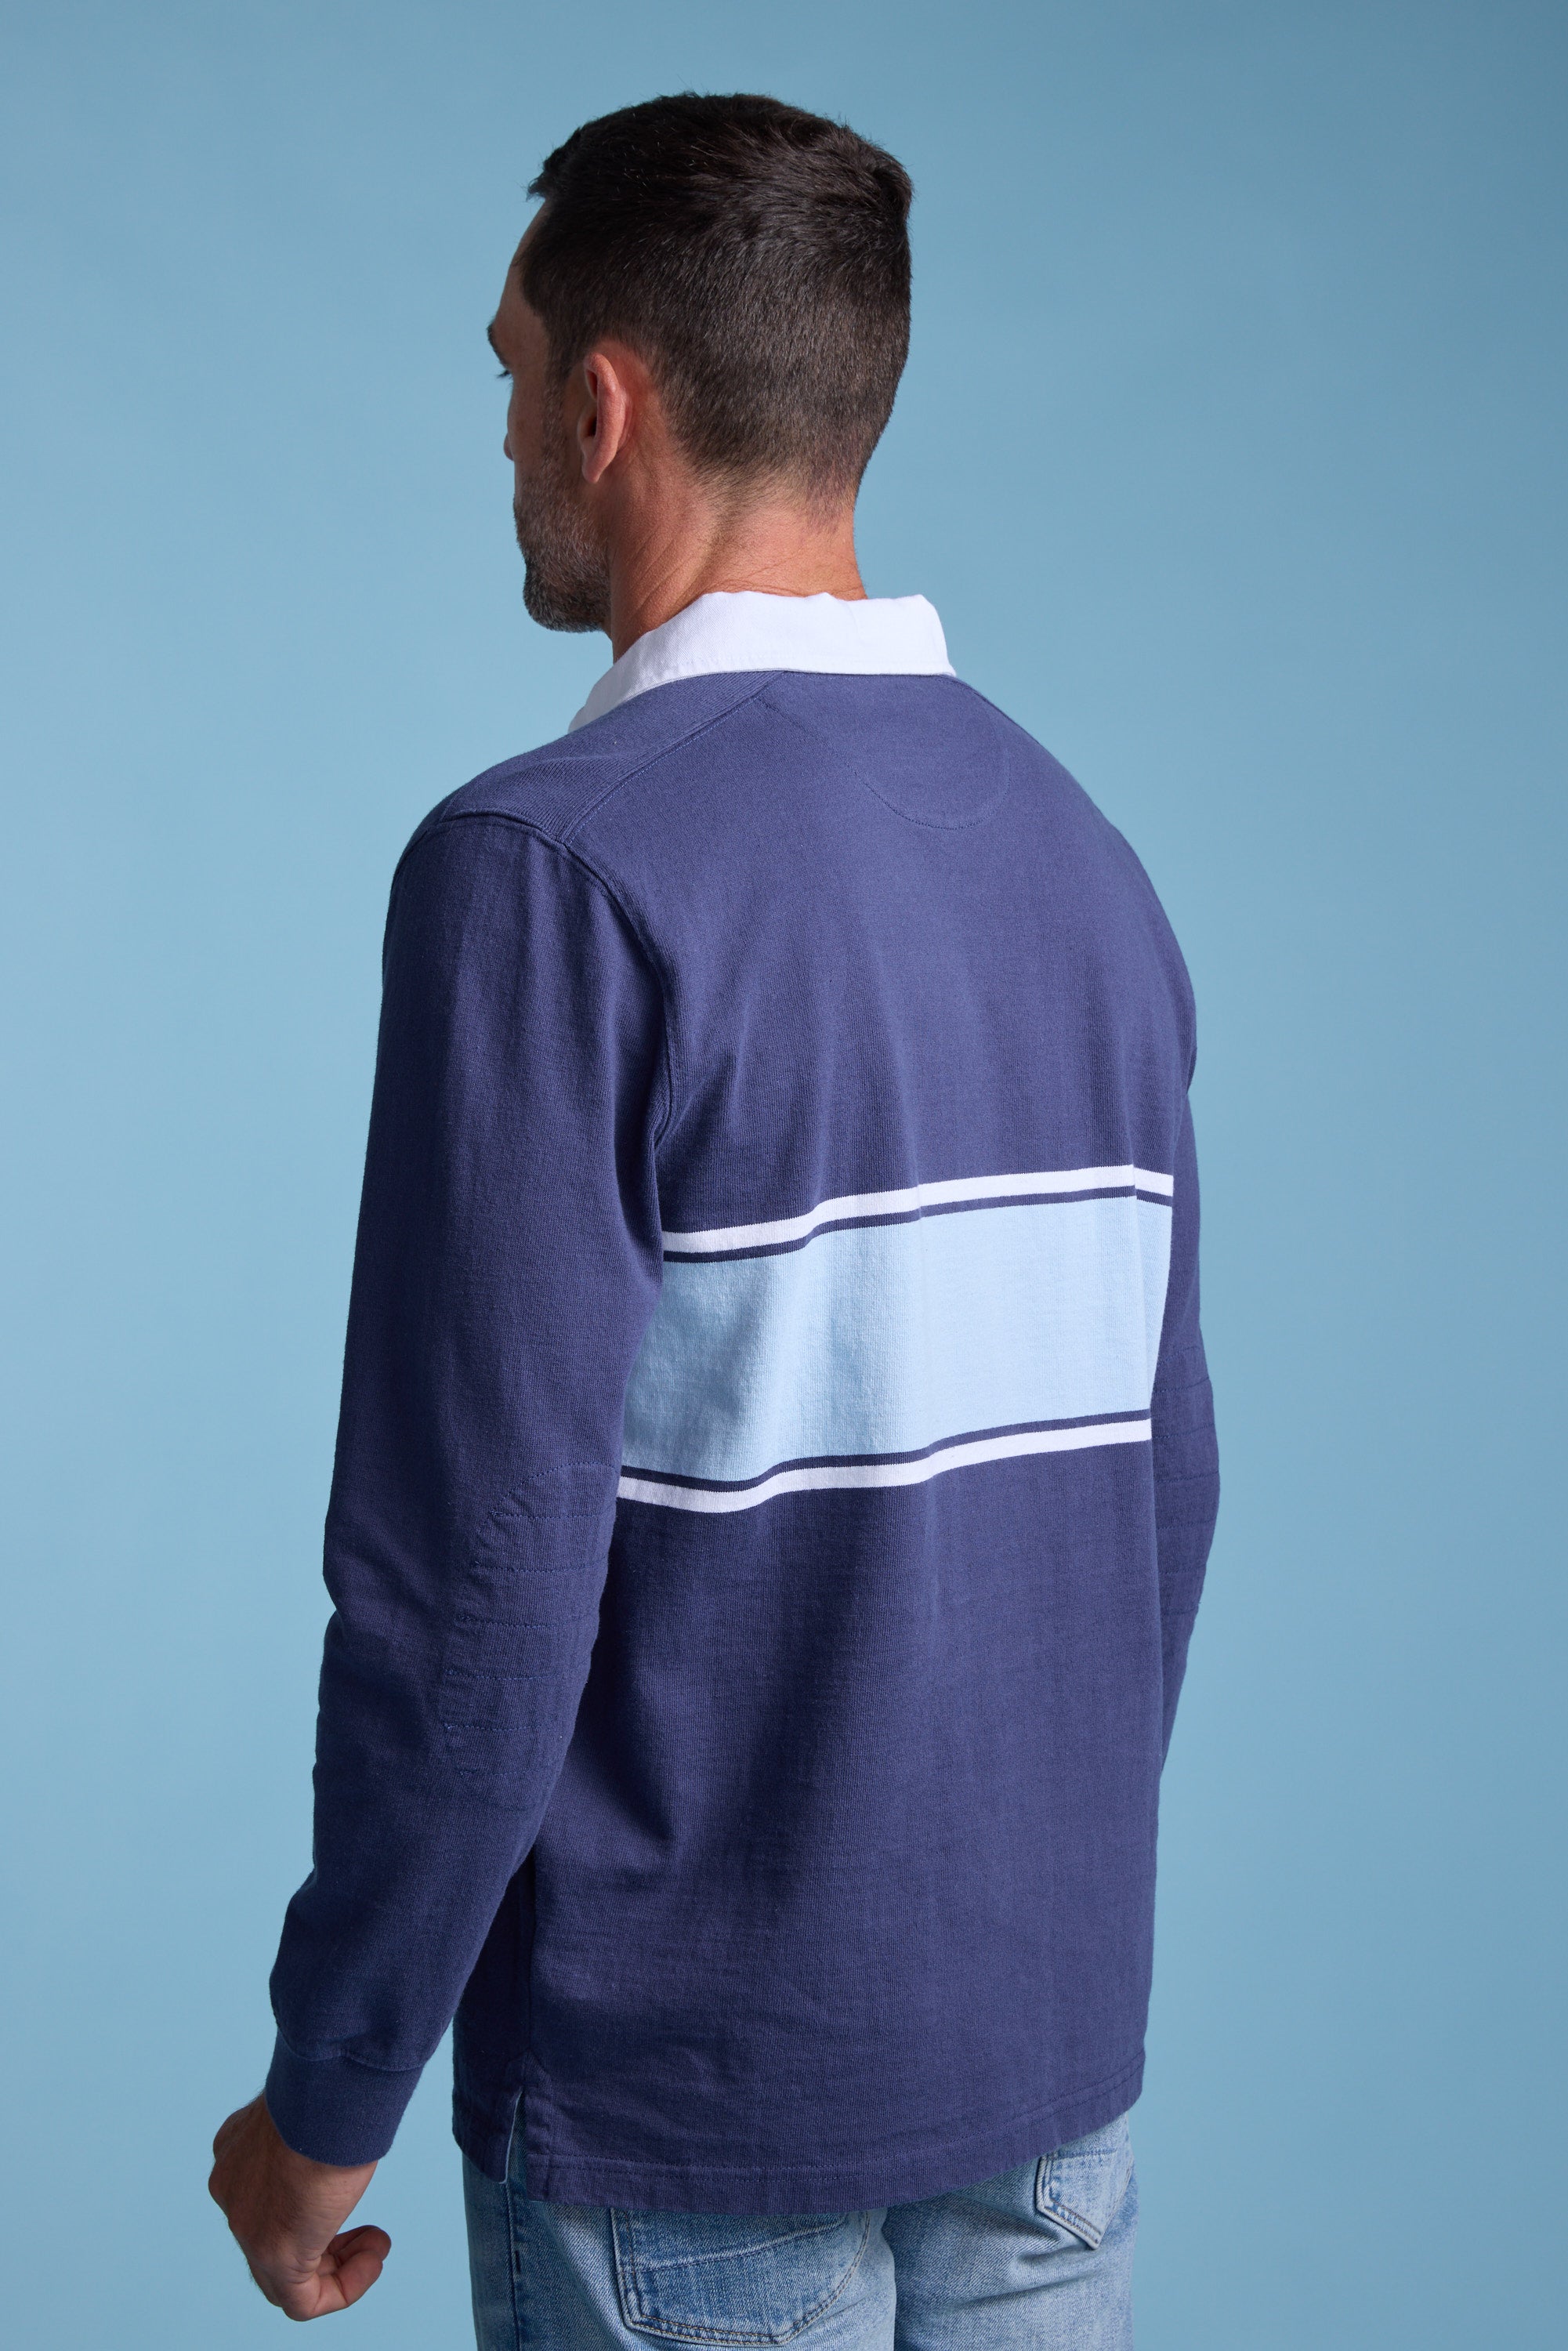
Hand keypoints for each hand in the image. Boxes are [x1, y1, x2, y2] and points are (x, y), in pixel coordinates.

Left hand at [209, 2095, 389, 2319]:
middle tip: (366, 2229)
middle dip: (326, 2239)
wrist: (323, 2097)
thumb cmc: (329, 2088)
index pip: (262, 2196)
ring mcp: (246, 2226)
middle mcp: (232, 2190)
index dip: (310, 2203)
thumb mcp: (316, 2107)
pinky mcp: (273, 2255)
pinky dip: (342, 2289)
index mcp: (237, 2150)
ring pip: (285, 2276)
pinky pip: (301, 2301)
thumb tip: (346, 2113)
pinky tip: (373, 2259)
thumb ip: (316, 2127)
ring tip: (375, 2245)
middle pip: (274, 2237)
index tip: (343, 2186)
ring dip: (339, 2266)